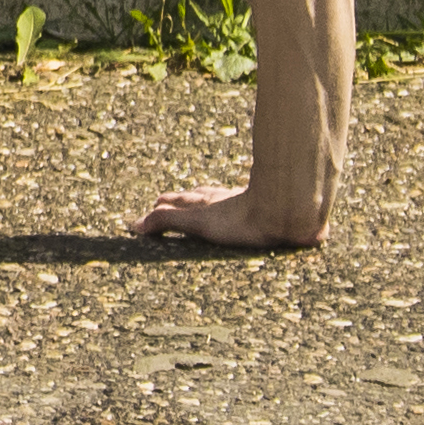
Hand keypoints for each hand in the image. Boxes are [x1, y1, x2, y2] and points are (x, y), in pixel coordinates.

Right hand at [133, 178, 324, 251]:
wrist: (289, 212)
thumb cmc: (245, 219)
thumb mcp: (198, 222)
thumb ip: (167, 221)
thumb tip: (134, 225)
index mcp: (205, 203)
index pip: (177, 202)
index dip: (164, 207)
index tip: (154, 208)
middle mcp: (223, 201)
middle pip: (198, 199)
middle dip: (182, 203)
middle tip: (169, 206)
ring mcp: (245, 205)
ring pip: (221, 202)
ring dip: (209, 205)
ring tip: (203, 209)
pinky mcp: (266, 215)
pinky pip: (247, 210)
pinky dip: (237, 212)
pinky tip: (246, 216)